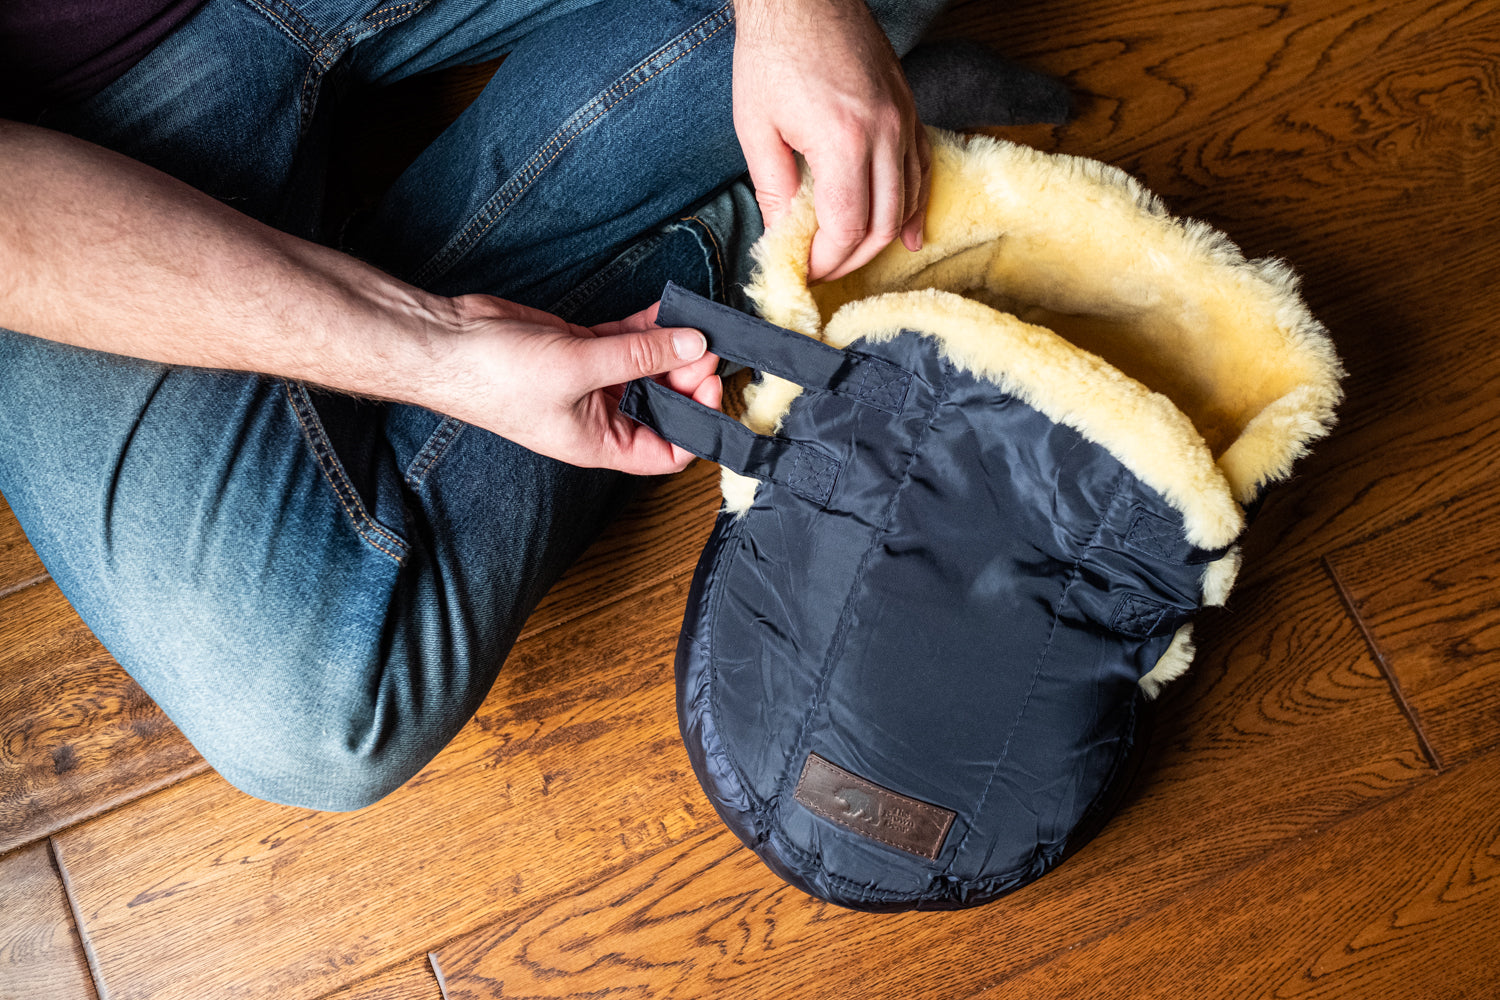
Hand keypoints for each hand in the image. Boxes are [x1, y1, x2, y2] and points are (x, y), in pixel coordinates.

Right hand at [430, 297, 720, 475]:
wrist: (447, 343)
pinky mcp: (583, 349)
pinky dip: (651, 326)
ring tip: (695, 324)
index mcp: (602, 444)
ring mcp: (593, 382)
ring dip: (674, 348)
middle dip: (690, 378)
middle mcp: (602, 418)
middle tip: (706, 345)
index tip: (710, 385)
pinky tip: (670, 309)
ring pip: (650, 368)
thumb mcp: (580, 367)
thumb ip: (640, 355)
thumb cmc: (497, 376)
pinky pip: (629, 340)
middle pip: (665, 405)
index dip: (697, 423)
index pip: (669, 452)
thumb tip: (694, 345)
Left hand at [732, 0, 929, 281]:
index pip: (845, 228)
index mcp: (842, 142)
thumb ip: (773, 190)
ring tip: (854, 257)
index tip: (806, 271)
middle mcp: (883, 134)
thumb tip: (782, 238)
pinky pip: (922, 168)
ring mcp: (902, 120)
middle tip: (824, 269)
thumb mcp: (756, 127)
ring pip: (907, 201)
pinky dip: (916, 205)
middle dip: (852, 258)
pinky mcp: (908, 109)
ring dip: (882, 238)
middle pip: (882, 224)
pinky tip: (909, 234)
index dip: (826, 260)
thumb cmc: (773, 53)